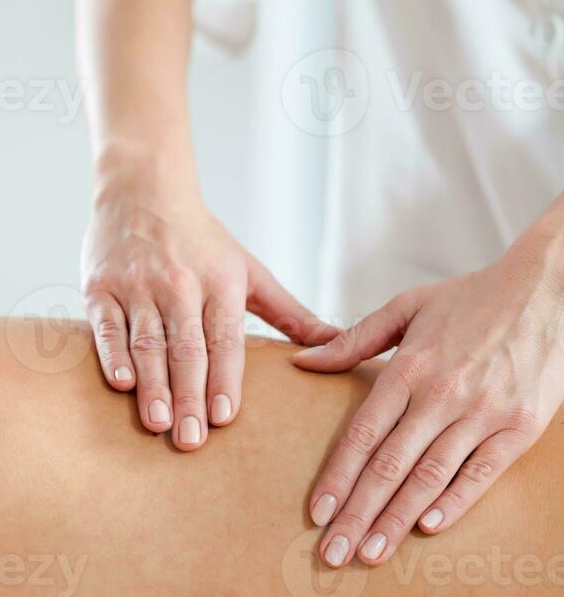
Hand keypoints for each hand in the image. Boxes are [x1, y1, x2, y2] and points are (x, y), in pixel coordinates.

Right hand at [82, 175, 336, 450]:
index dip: (225, 377)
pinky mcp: (101, 287)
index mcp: (219, 282)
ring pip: (147, 342)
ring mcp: (138, 285)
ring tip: (158, 423)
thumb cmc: (202, 239)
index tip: (226, 416)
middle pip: (186, 347)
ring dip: (153, 384)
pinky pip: (107, 325)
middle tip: (191, 441)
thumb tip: (336, 342)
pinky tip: (121, 384)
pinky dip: (112, 354)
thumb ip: (289, 313)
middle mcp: (179, 284)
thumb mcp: (248, 270)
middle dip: (189, 395)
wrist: (144, 189)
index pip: (224, 337)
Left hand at [294, 222, 563, 567]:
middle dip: (357, 513)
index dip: (338, 476)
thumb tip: (304, 359)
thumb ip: (353, 340)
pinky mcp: (518, 426)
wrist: (541, 290)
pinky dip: (455, 501)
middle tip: (332, 553)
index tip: (317, 511)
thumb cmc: (469, 298)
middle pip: (390, 464)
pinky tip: (429, 527)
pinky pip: (481, 472)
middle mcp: (442, 393)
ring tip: (371, 552)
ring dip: (398, 519)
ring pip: (430, 476)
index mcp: (410, 365)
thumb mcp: (406, 307)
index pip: (364, 432)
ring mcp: (482, 412)